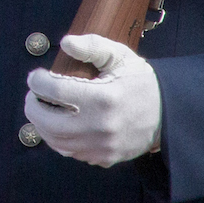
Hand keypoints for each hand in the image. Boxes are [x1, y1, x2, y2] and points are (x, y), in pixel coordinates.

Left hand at [24, 33, 161, 166]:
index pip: (56, 92)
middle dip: (33, 106)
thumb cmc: (140, 82)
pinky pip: (71, 152)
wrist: (169, 115)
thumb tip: (66, 43)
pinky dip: (59, 139)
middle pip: (49, 122)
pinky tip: (59, 125)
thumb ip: (92, 47)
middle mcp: (102, 126)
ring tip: (42, 109)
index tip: (36, 76)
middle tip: (34, 95)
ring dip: (42, 125)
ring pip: (57, 141)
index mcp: (105, 98)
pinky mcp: (105, 159)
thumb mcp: (121, 56)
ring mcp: (103, 147)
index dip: (38, 82)